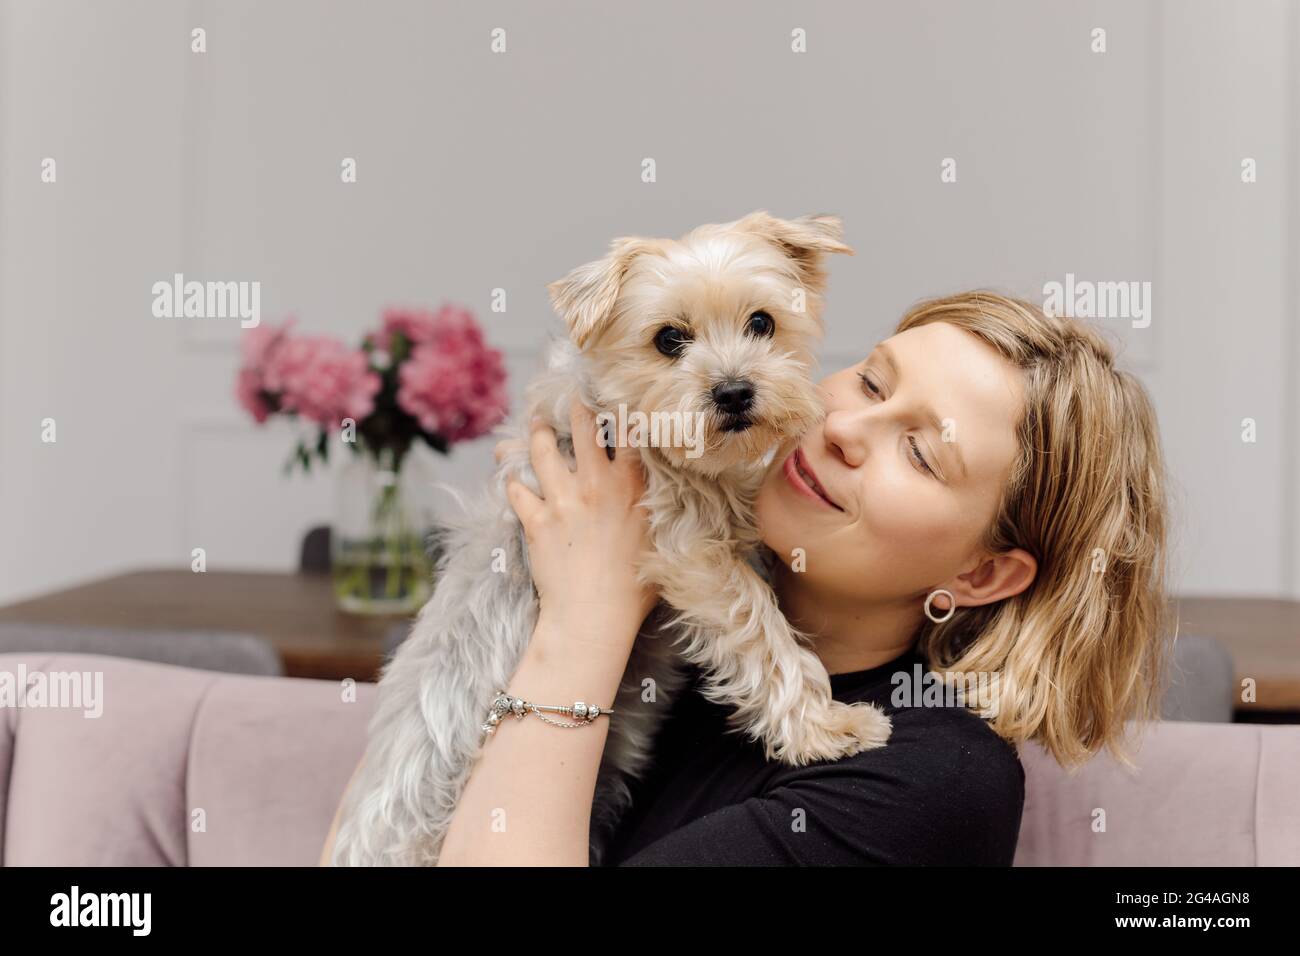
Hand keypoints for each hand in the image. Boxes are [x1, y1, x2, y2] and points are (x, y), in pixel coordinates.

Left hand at [499, 399, 655, 645]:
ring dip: (535, 434)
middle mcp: (595, 483)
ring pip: (541, 449)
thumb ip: (656, 504)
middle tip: (570, 399)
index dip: (619, 409)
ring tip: (534, 426)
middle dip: (574, 407)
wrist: (594, 618)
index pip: (627, 430)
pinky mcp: (535, 520)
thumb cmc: (635, 588)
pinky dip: (511, 480)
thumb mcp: (661, 538)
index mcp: (631, 486)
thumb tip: (662, 487)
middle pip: (581, 427)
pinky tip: (509, 474)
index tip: (614, 399)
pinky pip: (516, 489)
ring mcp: (562, 500)